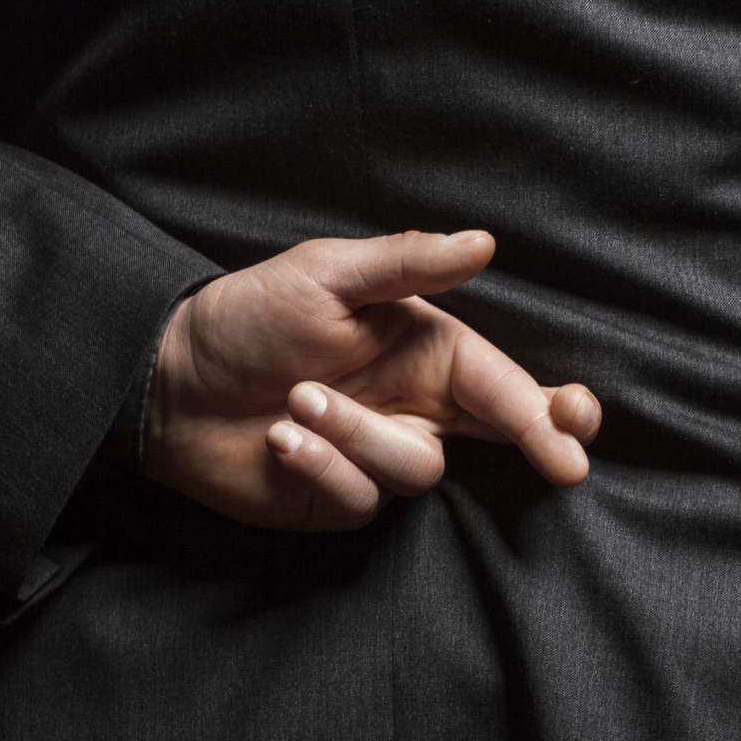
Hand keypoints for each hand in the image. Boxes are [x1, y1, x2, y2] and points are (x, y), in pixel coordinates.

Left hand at [144, 230, 601, 530]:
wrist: (166, 383)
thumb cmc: (247, 318)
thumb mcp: (326, 274)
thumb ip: (408, 263)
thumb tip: (483, 242)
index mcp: (430, 350)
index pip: (508, 382)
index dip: (551, 409)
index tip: (574, 426)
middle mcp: (420, 405)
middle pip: (506, 432)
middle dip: (541, 443)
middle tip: (562, 463)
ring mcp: (384, 454)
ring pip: (420, 467)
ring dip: (359, 435)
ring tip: (298, 401)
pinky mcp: (345, 497)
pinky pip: (364, 498)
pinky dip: (324, 468)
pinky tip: (282, 441)